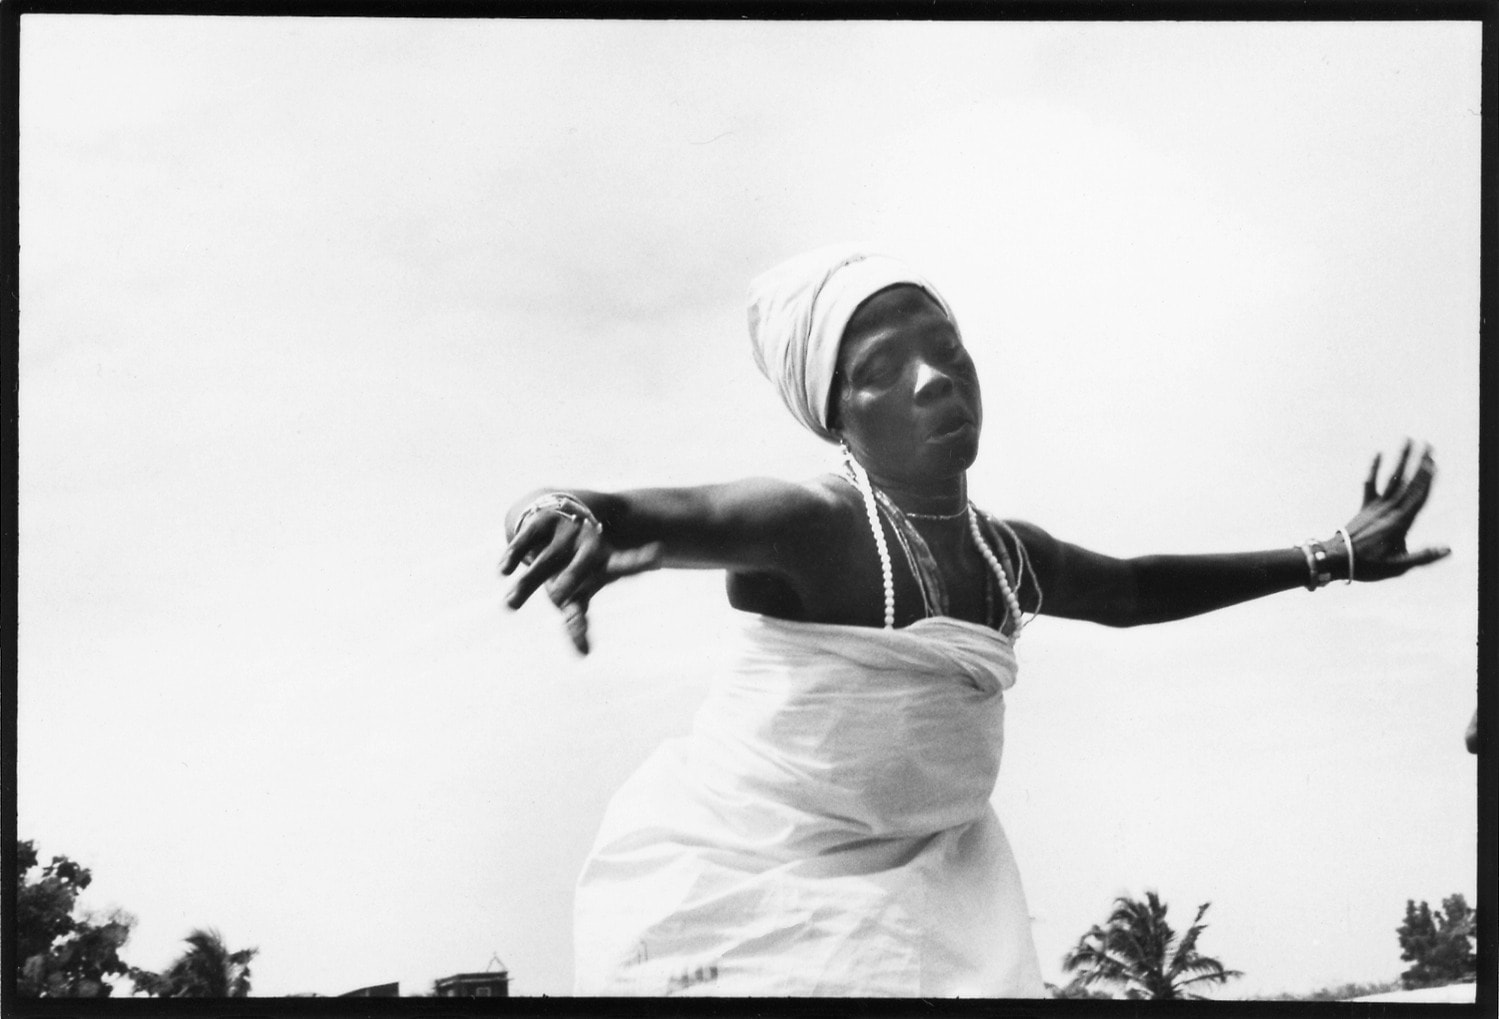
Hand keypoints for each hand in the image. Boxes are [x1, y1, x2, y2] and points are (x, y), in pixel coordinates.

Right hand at [498, 509, 662, 654]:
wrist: (556, 517)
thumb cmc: (572, 567)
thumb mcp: (578, 592)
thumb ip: (579, 621)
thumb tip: (584, 654)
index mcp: (603, 561)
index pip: (623, 564)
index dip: (638, 561)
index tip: (657, 554)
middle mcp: (585, 544)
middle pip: (581, 564)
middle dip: (571, 577)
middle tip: (559, 596)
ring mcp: (563, 532)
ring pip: (546, 560)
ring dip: (529, 581)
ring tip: (510, 606)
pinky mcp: (539, 523)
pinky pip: (526, 540)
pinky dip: (514, 555)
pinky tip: (503, 571)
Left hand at [1340, 440, 1450, 581]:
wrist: (1336, 560)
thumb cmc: (1368, 566)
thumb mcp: (1399, 566)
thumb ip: (1424, 556)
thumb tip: (1448, 549)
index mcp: (1401, 523)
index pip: (1418, 497)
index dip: (1427, 480)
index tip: (1434, 462)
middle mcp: (1390, 510)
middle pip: (1409, 483)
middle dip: (1420, 464)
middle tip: (1428, 444)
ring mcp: (1376, 507)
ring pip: (1392, 479)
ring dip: (1401, 459)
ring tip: (1408, 440)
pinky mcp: (1364, 507)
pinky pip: (1369, 484)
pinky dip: (1373, 469)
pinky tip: (1378, 452)